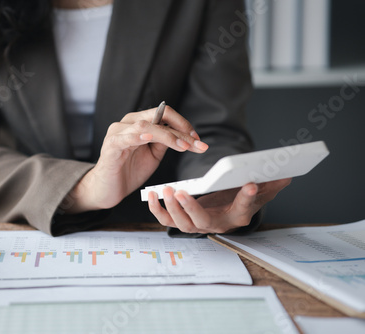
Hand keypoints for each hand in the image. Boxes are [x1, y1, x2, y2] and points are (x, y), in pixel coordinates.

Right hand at [66, 105, 208, 212]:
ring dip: (167, 135)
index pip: (165, 114)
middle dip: (181, 130)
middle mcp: (128, 122)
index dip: (184, 125)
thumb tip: (186, 136)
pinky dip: (137, 136)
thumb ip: (165, 142)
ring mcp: (118, 132)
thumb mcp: (154, 154)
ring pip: (145, 126)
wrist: (108, 189)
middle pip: (158, 116)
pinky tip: (148, 138)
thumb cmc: (129, 170)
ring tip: (182, 146)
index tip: (198, 140)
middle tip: (196, 143)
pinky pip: (124, 137)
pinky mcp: (110, 145)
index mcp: (140, 122)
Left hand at [148, 178, 291, 233]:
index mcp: (238, 216)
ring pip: (182, 224)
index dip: (247, 199)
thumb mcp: (259, 190)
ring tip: (166, 191)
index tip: (250, 185)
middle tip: (182, 193)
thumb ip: (271, 184)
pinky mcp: (184, 220)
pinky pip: (167, 220)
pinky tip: (152, 195)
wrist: (229, 209)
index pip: (244, 209)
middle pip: (202, 221)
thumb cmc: (242, 198)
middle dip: (191, 208)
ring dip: (172, 209)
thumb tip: (286, 175)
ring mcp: (198, 225)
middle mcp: (217, 224)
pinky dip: (157, 210)